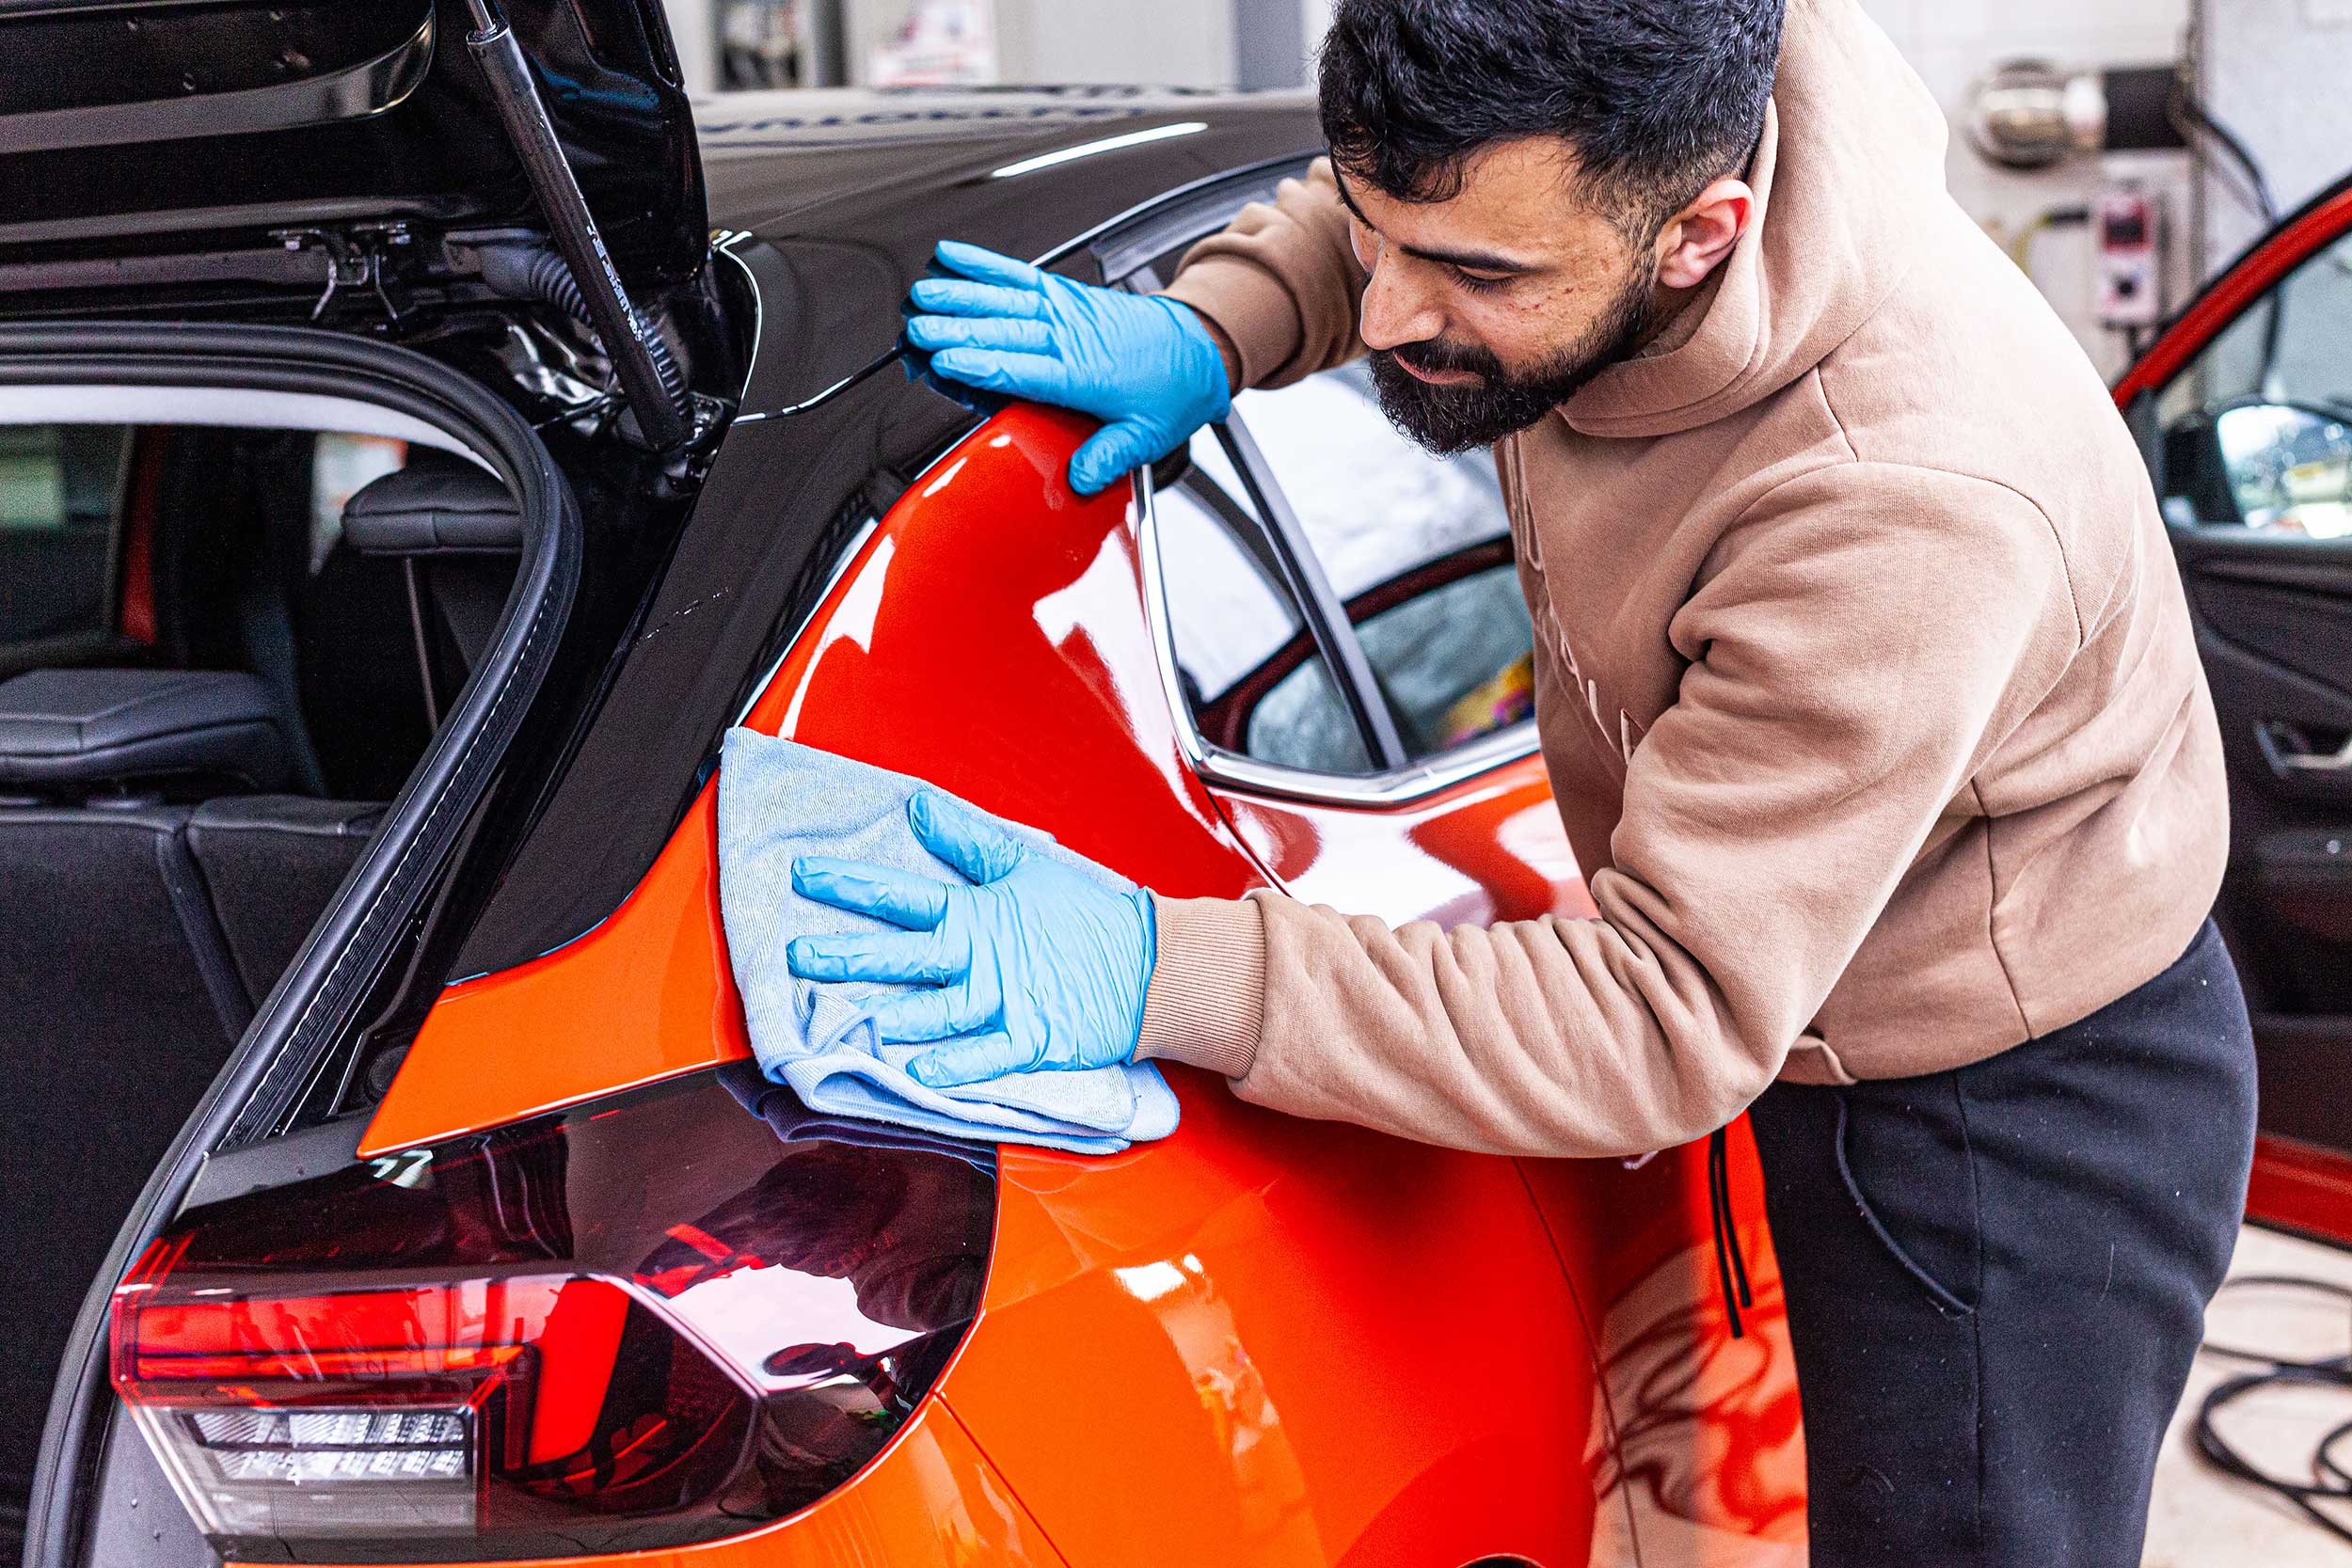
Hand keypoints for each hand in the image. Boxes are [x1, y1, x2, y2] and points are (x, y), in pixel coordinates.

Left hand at [785, 789, 1157, 1086]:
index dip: (847, 883)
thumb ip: (967, 841)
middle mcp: (979, 957)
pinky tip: (920, 1072)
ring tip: (844, 1019)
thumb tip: (918, 808)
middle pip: (900, 955)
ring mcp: (1003, 1001)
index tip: (801, 875)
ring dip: (889, 1015)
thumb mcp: (1025, 867)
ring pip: (933, 1010)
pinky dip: (954, 1066)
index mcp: (975, 913)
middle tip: (796, 955)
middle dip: (845, 954)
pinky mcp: (1029, 1040)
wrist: (1150, 964)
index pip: (898, 894)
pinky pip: (984, 1057)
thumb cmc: (1088, 916)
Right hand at [905, 240, 1231, 494]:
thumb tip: (1081, 479)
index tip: (947, 360)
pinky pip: (1019, 274)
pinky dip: (985, 264)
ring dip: (962, 295)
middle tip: (918, 329)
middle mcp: (1071, 336)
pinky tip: (953, 255)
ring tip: (923, 294)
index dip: (984, 365)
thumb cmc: (1170, 392)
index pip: (1024, 369)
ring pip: (1005, 299)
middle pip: (1004, 331)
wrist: (1199, 347)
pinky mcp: (1064, 294)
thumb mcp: (1147, 436)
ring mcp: (1066, 310)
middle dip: (958, 329)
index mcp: (1085, 374)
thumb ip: (1110, 456)